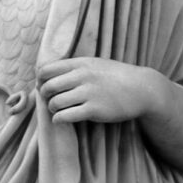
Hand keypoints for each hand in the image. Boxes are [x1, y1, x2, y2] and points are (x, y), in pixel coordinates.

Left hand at [37, 58, 162, 124]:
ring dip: (52, 109)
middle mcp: (82, 76)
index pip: (46, 70)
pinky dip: (59, 119)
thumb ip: (75, 67)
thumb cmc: (116, 77)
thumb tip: (50, 72)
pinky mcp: (94, 110)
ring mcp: (88, 93)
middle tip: (51, 100)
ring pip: (55, 103)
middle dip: (45, 96)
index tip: (44, 87)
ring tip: (58, 110)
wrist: (141, 89)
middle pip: (48, 87)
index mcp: (80, 63)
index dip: (41, 80)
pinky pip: (66, 116)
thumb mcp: (95, 64)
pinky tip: (62, 119)